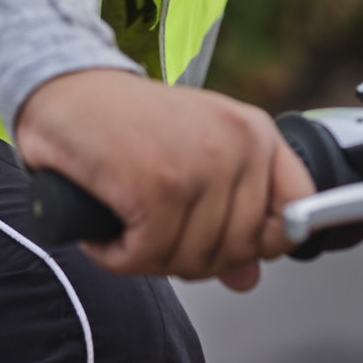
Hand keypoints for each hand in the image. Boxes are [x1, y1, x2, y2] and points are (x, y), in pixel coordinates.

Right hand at [14, 68, 313, 290]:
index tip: (225, 240)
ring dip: (147, 255)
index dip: (262, 241)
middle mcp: (237, 145)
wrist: (64, 84)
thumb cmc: (126, 121)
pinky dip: (115, 254)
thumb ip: (230, 216)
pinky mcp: (157, 187)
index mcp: (254, 132)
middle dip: (188, 254)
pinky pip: (145, 259)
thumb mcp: (192, 157)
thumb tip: (248, 279)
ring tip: (126, 214)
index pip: (298, 211)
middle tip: (151, 222)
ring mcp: (199, 167)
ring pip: (191, 262)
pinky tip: (105, 223)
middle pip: (237, 252)